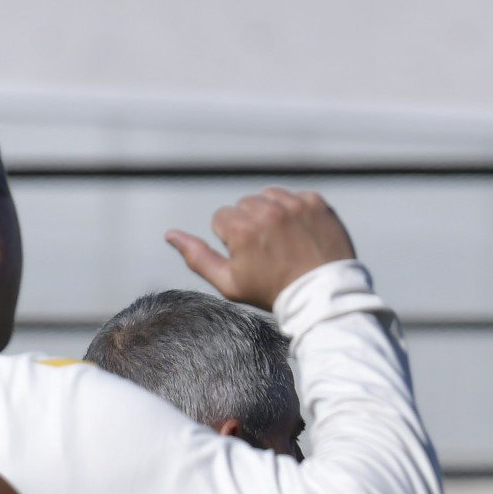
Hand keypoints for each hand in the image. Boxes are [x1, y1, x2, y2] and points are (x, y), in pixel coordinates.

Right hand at [164, 188, 360, 307]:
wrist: (322, 297)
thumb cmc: (272, 293)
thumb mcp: (230, 283)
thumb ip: (197, 258)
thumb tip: (170, 234)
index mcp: (240, 228)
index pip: (222, 218)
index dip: (233, 241)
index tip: (252, 258)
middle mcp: (266, 210)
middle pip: (245, 205)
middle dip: (251, 225)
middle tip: (270, 252)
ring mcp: (294, 204)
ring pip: (269, 197)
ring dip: (272, 214)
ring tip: (285, 242)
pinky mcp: (315, 202)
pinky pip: (295, 197)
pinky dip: (296, 212)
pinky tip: (302, 235)